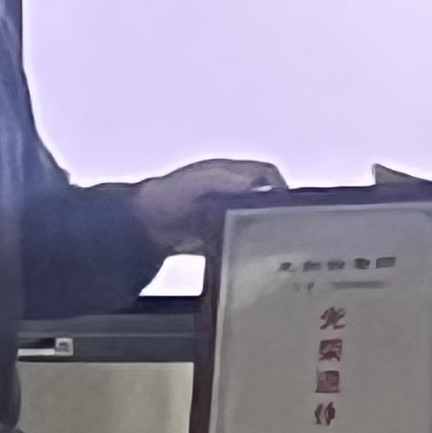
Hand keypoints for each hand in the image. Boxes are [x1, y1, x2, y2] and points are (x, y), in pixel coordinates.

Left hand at [132, 159, 285, 253]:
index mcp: (225, 172)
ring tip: (274, 249)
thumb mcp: (205, 182)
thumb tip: (265, 187)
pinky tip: (248, 260)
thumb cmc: (172, 197)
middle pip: (258, 197)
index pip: (264, 173)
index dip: (280, 186)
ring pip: (245, 220)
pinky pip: (229, 239)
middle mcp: (223, 189)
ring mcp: (214, 212)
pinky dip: (239, 247)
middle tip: (288, 232)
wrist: (140, 225)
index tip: (292, 208)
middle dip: (272, 212)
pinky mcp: (205, 235)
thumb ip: (234, 182)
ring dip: (257, 231)